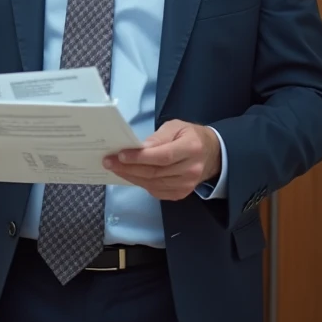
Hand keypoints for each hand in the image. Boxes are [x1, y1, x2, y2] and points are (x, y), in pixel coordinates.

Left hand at [103, 120, 221, 200]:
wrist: (211, 155)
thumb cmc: (190, 136)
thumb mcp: (176, 127)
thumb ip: (158, 137)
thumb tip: (139, 147)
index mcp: (191, 148)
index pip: (162, 156)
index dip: (140, 157)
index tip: (120, 154)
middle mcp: (190, 170)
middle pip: (155, 172)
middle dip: (128, 168)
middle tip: (109, 161)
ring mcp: (186, 185)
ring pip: (153, 184)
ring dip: (130, 177)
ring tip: (114, 168)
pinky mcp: (181, 194)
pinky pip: (156, 191)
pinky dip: (140, 183)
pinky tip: (129, 175)